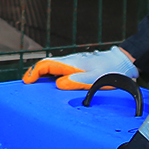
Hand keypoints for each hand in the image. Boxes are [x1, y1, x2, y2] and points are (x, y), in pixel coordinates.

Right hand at [21, 46, 136, 89]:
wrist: (122, 63)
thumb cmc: (111, 70)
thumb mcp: (95, 78)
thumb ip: (78, 81)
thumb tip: (59, 84)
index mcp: (71, 63)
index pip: (46, 64)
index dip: (34, 72)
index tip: (27, 82)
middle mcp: (69, 62)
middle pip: (46, 65)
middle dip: (34, 73)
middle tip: (26, 85)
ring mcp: (73, 64)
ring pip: (52, 68)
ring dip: (42, 75)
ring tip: (35, 87)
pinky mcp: (77, 68)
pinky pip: (60, 71)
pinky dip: (51, 77)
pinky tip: (52, 85)